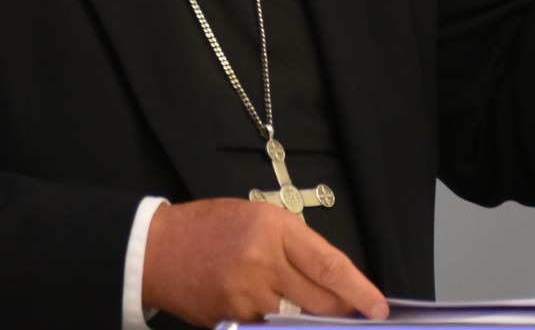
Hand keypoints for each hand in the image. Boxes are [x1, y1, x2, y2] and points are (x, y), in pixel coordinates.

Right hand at [143, 198, 388, 326]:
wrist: (157, 250)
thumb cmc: (208, 227)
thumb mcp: (257, 216)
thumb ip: (294, 244)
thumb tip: (330, 277)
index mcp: (272, 228)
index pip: (328, 266)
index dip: (358, 290)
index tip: (378, 306)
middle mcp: (262, 263)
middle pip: (320, 300)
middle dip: (344, 311)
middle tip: (359, 316)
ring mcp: (245, 296)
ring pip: (297, 321)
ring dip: (313, 321)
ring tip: (321, 315)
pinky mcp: (231, 320)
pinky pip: (269, 329)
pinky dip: (281, 326)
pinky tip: (281, 317)